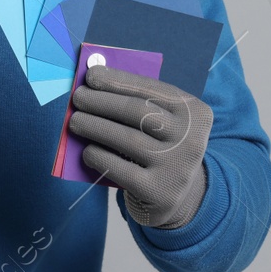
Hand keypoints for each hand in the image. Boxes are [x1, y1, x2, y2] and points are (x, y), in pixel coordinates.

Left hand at [68, 64, 212, 229]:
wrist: (177, 195)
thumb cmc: (162, 148)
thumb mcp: (164, 123)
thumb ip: (139, 101)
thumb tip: (96, 80)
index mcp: (195, 113)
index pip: (152, 89)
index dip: (118, 80)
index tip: (91, 75)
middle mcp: (192, 139)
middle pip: (138, 112)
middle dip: (103, 101)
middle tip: (78, 97)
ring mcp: (177, 168)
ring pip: (127, 139)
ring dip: (95, 126)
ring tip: (75, 121)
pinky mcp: (158, 192)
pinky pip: (120, 169)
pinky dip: (99, 156)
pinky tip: (87, 151)